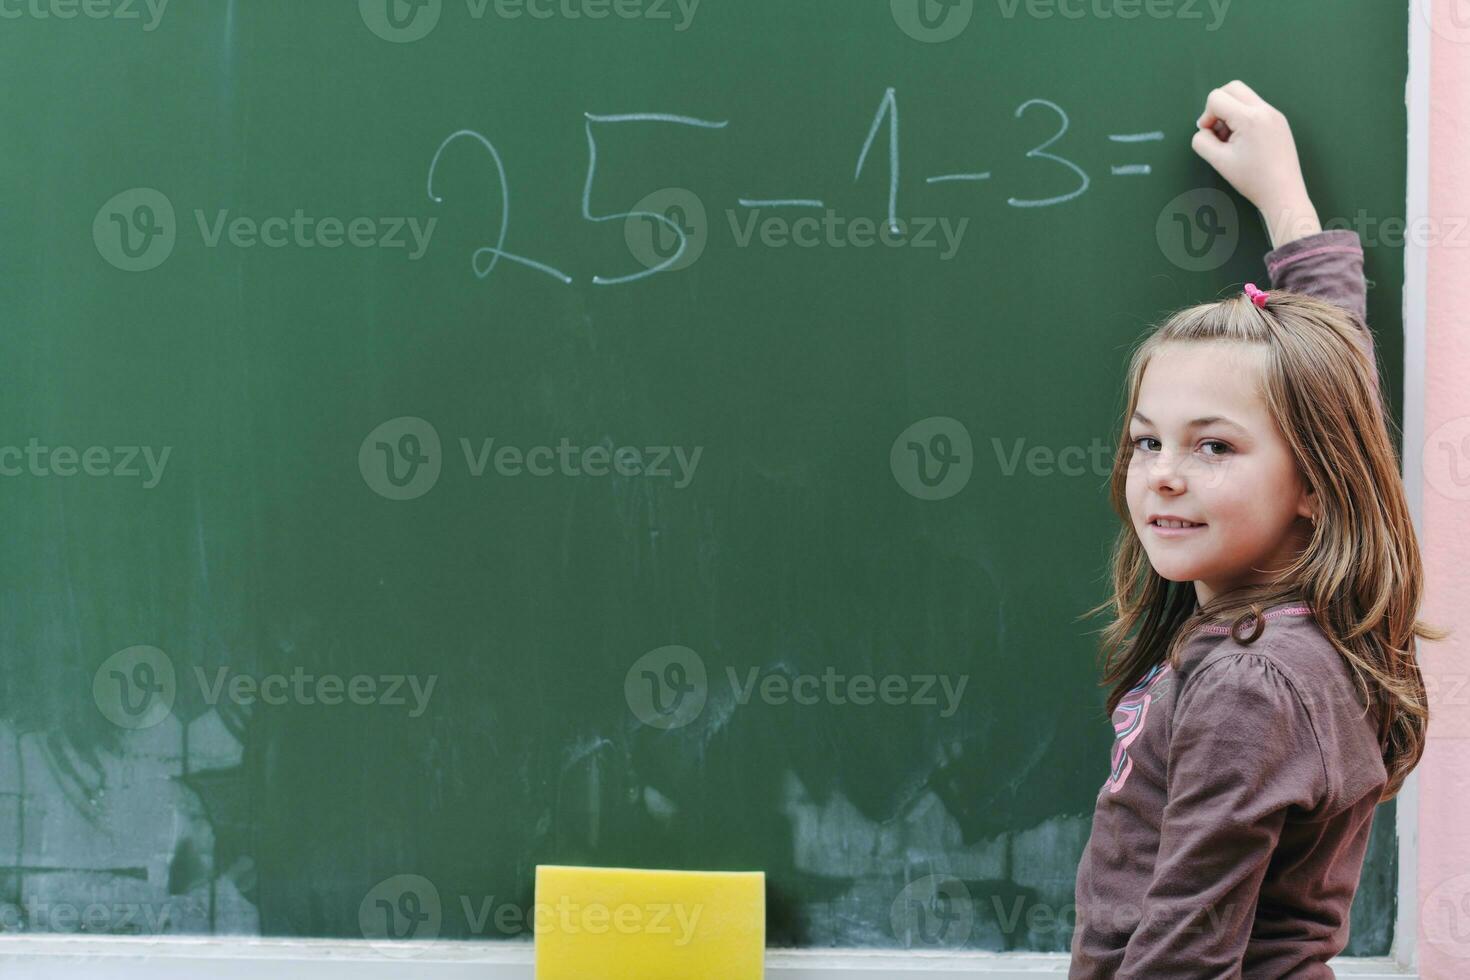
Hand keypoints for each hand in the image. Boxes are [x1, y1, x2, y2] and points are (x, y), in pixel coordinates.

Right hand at [1191, 80, 1321, 248]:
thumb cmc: (1252, 179)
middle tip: (1217, 130)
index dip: (1206, 115)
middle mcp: (1265, 110)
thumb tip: (1203, 130)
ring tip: (1231, 139)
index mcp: (1250, 118)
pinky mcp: (1279, 121)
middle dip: (1218, 106)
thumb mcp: (1218, 161)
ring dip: (1231, 112)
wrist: (1283, 192)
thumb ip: (1202, 141)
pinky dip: (1243, 118)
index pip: (1217, 98)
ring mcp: (1275, 114)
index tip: (1209, 136)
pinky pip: (1255, 108)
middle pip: (1232, 88)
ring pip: (1244, 97)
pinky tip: (1244, 142)